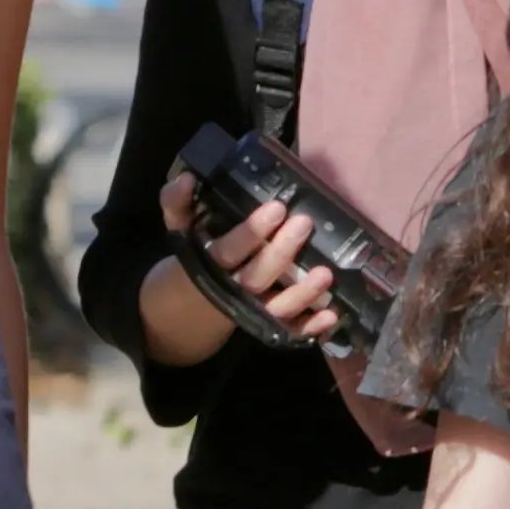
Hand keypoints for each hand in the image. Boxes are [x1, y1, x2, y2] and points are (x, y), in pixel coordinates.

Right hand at [155, 167, 340, 352]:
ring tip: (326, 273)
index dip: (251, 233)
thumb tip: (188, 179)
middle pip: (256, 277)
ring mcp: (253, 309)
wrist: (193, 298)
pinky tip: (332, 315)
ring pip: (276, 308)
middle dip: (281, 253)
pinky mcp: (269, 323)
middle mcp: (232, 289)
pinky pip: (290, 329)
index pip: (229, 250)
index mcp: (210, 263)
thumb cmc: (197, 250)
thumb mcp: (180, 227)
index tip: (277, 208)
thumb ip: (177, 202)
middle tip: (304, 223)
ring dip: (302, 294)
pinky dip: (311, 326)